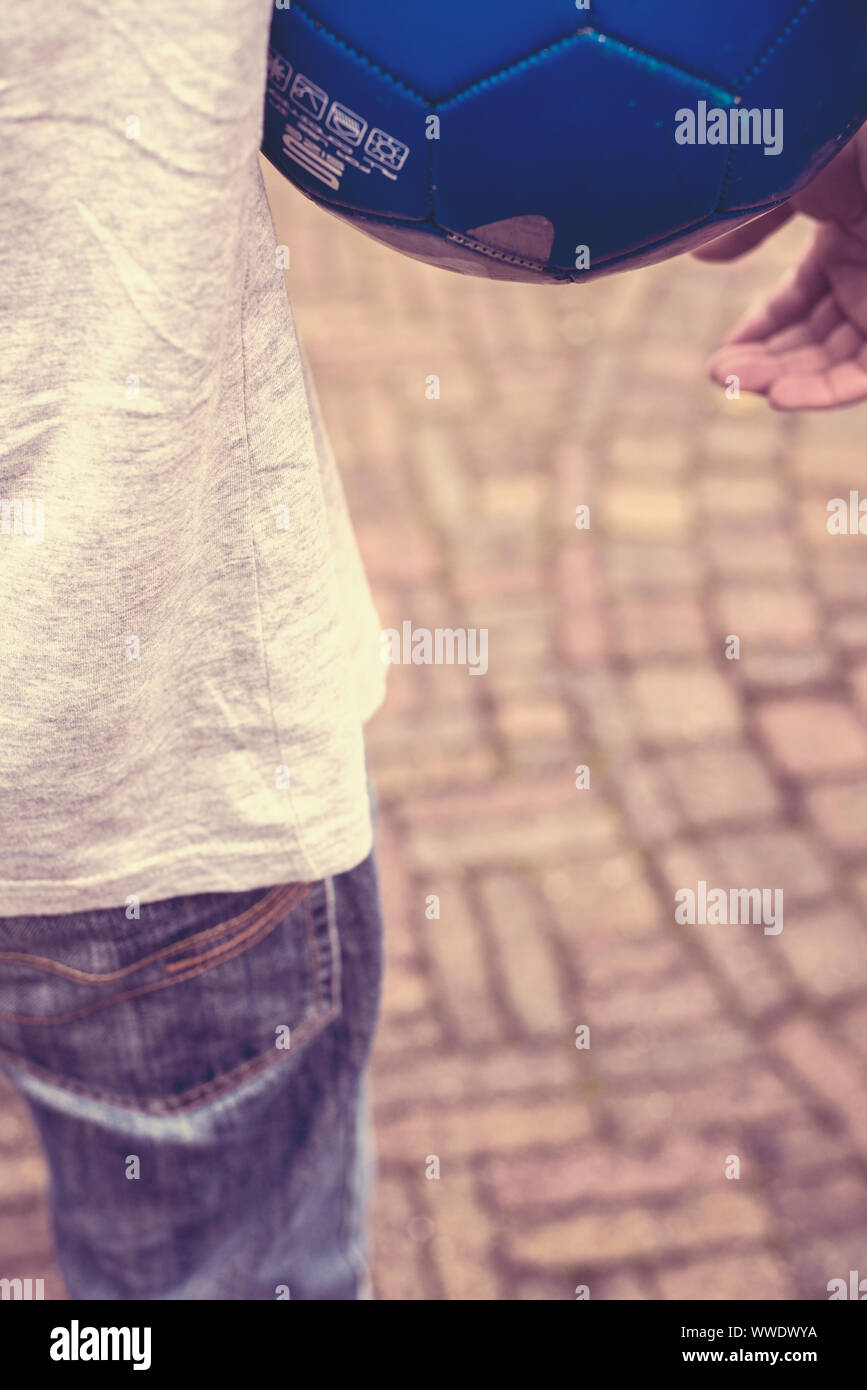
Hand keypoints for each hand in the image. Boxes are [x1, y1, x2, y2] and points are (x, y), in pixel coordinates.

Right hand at [700, 125, 866, 409]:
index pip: (802, 299)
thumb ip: (748, 223)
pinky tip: (779, 397)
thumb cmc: (848, 138)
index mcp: (850, 233)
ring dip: (784, 379)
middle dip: (766, 361)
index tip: (723, 350)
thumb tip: (702, 258)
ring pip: (837, 362)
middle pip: (817, 338)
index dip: (762, 329)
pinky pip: (864, 375)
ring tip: (736, 384)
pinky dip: (825, 392)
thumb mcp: (790, 177)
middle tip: (719, 376)